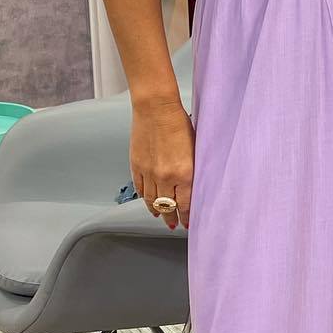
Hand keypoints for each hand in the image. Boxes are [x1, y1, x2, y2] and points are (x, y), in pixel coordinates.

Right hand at [131, 100, 193, 229]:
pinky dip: (144, 198)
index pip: (185, 204)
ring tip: (161, 217)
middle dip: (172, 218)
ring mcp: (148, 173)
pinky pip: (140, 189)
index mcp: (184, 174)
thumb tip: (193, 187)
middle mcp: (165, 177)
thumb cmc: (179, 123)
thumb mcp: (195, 149)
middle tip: (174, 225)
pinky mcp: (136, 166)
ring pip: (152, 201)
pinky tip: (148, 203)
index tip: (188, 223)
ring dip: (157, 211)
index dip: (187, 217)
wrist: (156, 108)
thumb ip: (193, 170)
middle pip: (168, 207)